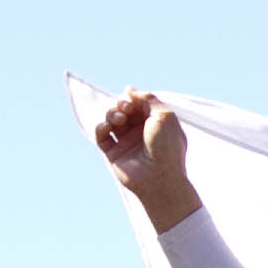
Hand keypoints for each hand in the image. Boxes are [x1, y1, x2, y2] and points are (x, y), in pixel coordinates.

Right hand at [93, 90, 202, 233]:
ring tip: (120, 120)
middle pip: (123, 108)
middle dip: (121, 104)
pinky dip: (101, 127)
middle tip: (126, 109)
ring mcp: (126, 143)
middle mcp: (140, 132)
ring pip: (111, 119)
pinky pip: (101, 135)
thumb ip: (148, 99)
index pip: (137, 103)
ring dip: (112, 113)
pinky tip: (108, 127)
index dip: (132, 98)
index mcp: (154, 123)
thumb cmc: (167, 147)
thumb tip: (129, 89)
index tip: (131, 98)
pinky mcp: (113, 154)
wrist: (159, 178)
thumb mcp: (164, 116)